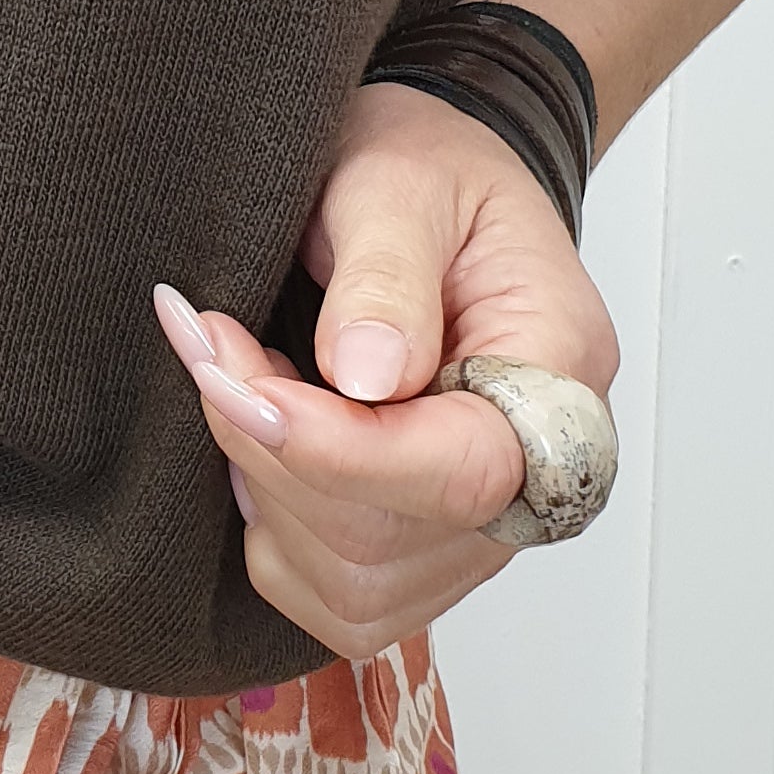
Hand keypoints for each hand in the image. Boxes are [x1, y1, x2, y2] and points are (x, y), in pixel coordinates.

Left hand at [155, 84, 621, 662]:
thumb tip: (367, 376)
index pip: (468, 468)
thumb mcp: (399, 177)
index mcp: (559, 365)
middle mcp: (539, 469)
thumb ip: (385, 271)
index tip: (244, 381)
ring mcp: (484, 525)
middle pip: (391, 541)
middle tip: (214, 343)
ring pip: (353, 588)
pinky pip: (332, 600)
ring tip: (241, 380)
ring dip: (263, 489)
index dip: (339, 449)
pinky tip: (264, 441)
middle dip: (271, 450)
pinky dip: (272, 530)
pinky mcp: (426, 552)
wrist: (430, 190)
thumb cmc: (430, 173)